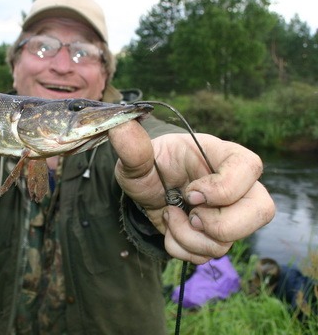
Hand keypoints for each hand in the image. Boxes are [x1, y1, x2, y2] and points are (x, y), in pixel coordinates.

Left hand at [109, 121, 274, 263]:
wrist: (145, 191)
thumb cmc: (149, 166)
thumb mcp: (136, 159)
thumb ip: (132, 149)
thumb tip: (120, 126)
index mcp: (220, 155)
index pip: (250, 166)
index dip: (223, 187)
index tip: (190, 192)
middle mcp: (235, 185)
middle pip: (261, 210)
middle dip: (218, 223)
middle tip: (190, 212)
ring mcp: (230, 213)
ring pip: (231, 241)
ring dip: (190, 238)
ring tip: (172, 216)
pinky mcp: (217, 235)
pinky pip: (209, 255)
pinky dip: (183, 249)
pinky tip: (171, 229)